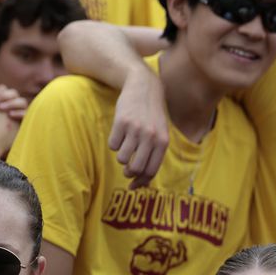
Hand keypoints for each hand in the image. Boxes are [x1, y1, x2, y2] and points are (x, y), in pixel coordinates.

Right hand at [111, 69, 168, 189]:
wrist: (144, 87)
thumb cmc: (152, 116)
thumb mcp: (160, 134)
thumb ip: (154, 155)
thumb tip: (143, 182)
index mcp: (163, 142)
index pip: (151, 171)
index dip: (141, 182)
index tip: (132, 187)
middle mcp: (151, 137)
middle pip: (136, 168)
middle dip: (129, 173)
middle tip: (127, 169)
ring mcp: (136, 130)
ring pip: (122, 158)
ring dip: (121, 157)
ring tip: (125, 147)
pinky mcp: (121, 122)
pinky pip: (112, 145)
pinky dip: (114, 144)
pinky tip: (120, 134)